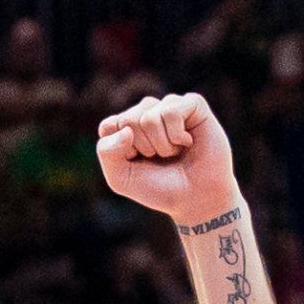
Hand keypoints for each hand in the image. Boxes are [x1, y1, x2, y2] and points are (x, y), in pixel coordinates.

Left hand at [96, 92, 242, 225]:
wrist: (196, 199)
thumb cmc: (159, 188)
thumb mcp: (121, 178)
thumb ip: (107, 153)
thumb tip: (125, 130)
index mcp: (128, 127)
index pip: (109, 126)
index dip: (123, 151)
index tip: (139, 163)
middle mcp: (148, 112)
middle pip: (128, 120)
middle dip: (144, 148)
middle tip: (161, 159)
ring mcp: (170, 106)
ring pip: (149, 117)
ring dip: (162, 145)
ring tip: (175, 152)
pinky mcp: (193, 104)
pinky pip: (171, 110)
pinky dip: (176, 135)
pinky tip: (187, 142)